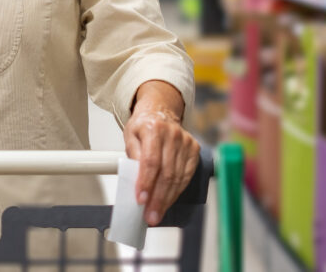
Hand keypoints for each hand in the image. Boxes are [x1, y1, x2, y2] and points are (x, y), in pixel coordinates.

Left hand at [123, 80, 198, 226]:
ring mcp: (186, 142)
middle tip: (150, 215)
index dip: (147, 183)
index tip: (141, 200)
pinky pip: (186, 176)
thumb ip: (133, 155)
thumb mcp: (130, 135)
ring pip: (178, 178)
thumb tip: (136, 180)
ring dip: (167, 198)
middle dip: (158, 198)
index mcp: (153, 128)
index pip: (151, 161)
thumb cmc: (144, 125)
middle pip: (167, 173)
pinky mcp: (194, 150)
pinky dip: (177, 191)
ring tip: (157, 213)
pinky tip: (168, 200)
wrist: (161, 110)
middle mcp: (173, 135)